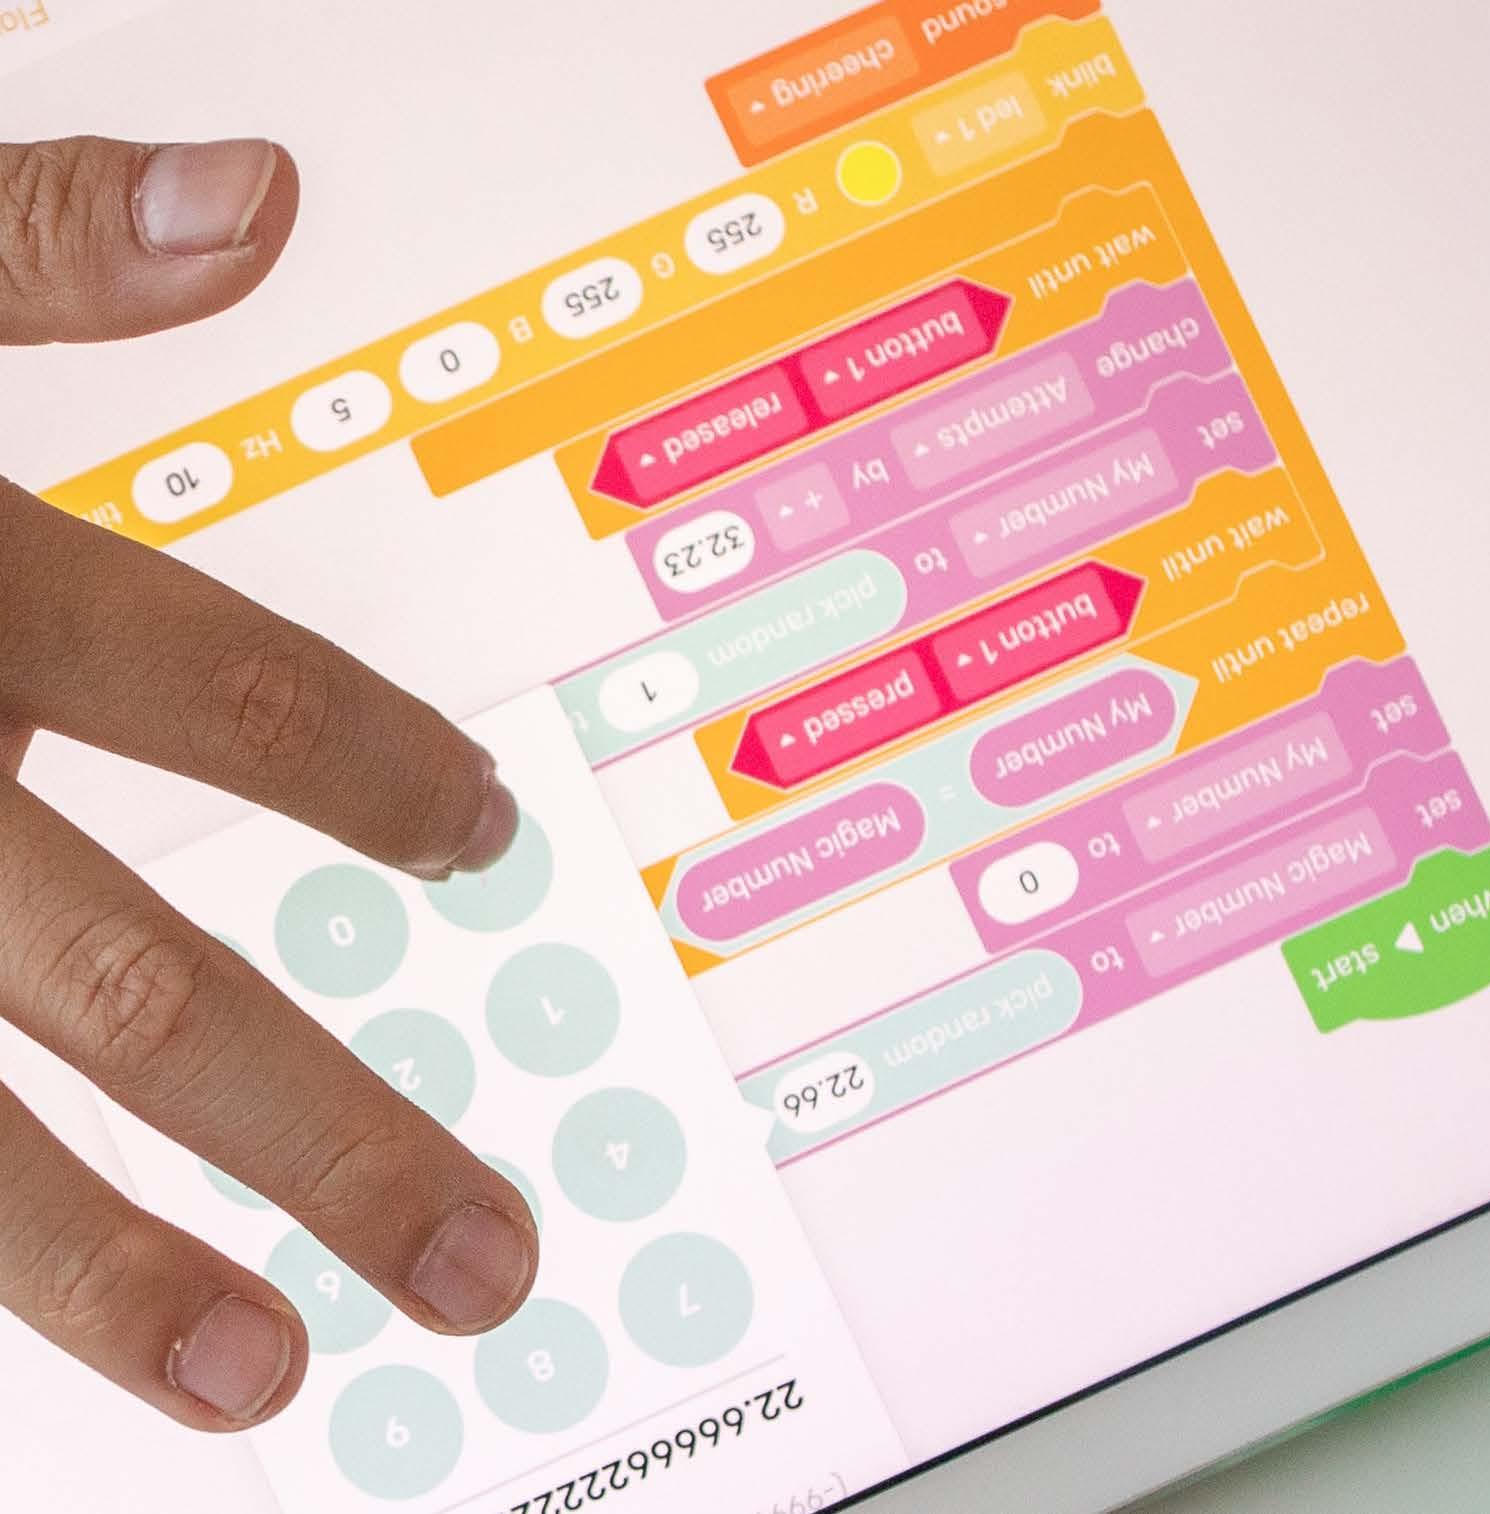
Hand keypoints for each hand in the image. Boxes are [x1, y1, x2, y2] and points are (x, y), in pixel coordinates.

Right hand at [0, 137, 538, 1426]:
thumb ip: (23, 235)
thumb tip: (253, 195)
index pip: (220, 698)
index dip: (379, 769)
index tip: (485, 828)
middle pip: (123, 985)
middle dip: (318, 1130)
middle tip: (484, 1263)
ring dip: (97, 1272)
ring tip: (264, 1382)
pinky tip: (9, 1349)